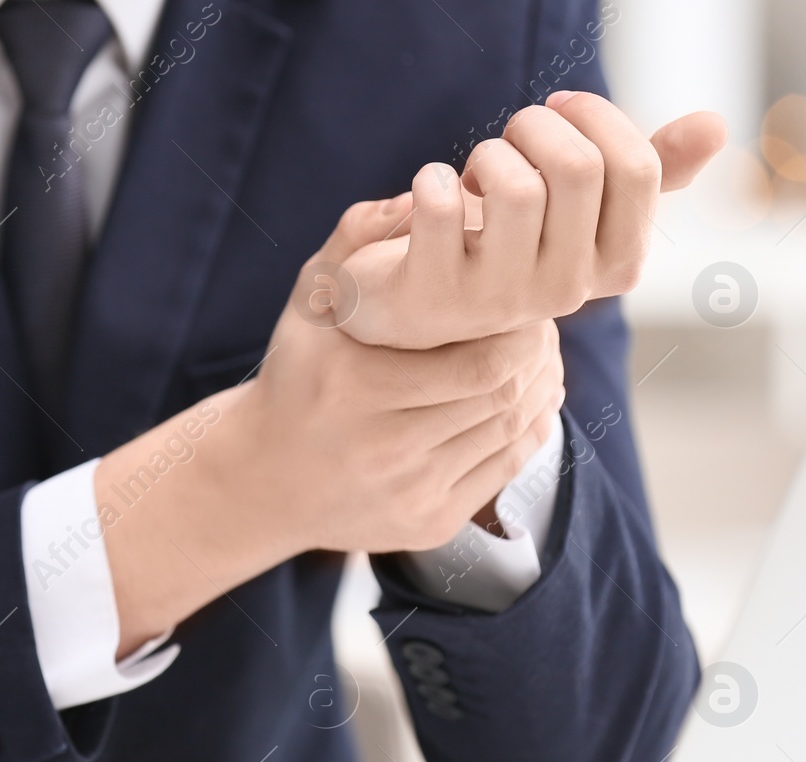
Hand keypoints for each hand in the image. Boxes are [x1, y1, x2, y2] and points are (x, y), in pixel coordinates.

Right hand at [95, 203, 562, 652]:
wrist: (263, 480)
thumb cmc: (298, 375)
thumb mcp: (311, 302)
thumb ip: (359, 238)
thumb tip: (424, 194)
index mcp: (355, 388)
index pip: (478, 361)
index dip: (519, 327)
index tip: (522, 296)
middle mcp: (384, 447)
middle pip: (500, 396)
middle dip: (536, 353)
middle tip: (541, 320)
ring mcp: (411, 492)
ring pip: (509, 431)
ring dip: (540, 386)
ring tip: (540, 351)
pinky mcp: (430, 523)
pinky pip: (505, 469)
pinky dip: (532, 426)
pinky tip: (531, 395)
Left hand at [323, 97, 725, 348]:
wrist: (421, 303)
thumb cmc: (508, 240)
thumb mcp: (585, 206)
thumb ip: (649, 169)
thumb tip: (716, 126)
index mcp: (615, 264)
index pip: (638, 168)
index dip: (595, 116)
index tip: (561, 112)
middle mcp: (566, 291)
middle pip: (579, 167)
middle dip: (537, 126)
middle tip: (512, 140)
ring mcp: (501, 299)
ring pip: (515, 185)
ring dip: (489, 152)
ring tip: (478, 173)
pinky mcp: (434, 295)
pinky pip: (441, 204)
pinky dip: (432, 178)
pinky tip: (432, 194)